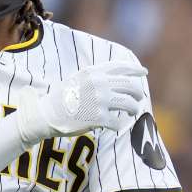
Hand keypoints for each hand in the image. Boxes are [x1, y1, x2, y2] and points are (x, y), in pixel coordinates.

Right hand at [16, 61, 146, 145]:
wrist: (47, 115)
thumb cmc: (62, 98)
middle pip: (129, 86)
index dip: (134, 69)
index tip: (144, 72)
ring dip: (134, 108)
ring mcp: (100, 101)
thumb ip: (95, 76)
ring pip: (129, 104)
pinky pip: (119, 122)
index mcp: (93, 72)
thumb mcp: (77, 79)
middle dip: (137, 92)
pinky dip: (119, 124)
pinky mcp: (99, 118)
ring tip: (132, 112)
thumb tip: (116, 78)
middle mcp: (99, 84)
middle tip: (139, 98)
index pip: (120, 67)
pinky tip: (116, 125)